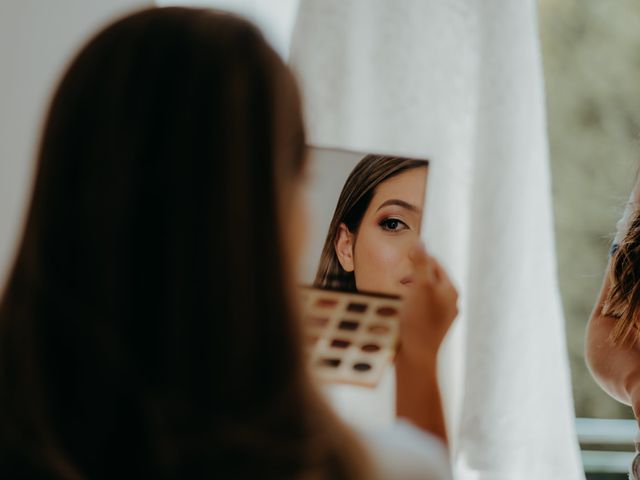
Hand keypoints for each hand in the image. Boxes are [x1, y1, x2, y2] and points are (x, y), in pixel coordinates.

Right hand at [398, 242, 457, 366]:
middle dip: (414, 276)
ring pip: (425, 295)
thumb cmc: (418, 320)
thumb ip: (421, 262)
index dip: (419, 259)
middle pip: (430, 280)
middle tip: (400, 280)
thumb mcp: (419, 285)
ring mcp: (442, 317)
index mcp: (451, 290)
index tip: (404, 260)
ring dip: (411, 292)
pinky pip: (422, 310)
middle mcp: (450, 303)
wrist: (416, 356)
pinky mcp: (433, 329)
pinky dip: (412, 306)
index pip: (435, 264)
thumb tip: (420, 242)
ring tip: (400, 295)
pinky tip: (402, 312)